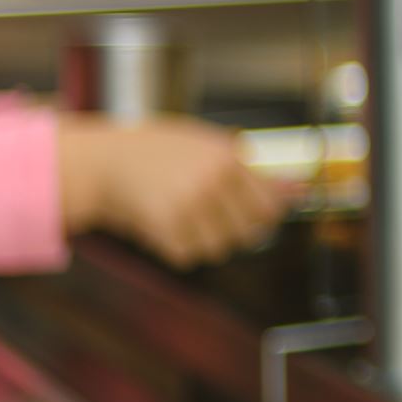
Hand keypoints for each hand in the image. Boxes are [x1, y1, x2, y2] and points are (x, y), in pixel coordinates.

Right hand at [56, 115, 289, 266]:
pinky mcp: (165, 229)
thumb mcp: (206, 145)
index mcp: (227, 158)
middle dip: (234, 231)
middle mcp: (212, 182)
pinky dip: (178, 249)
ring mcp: (189, 207)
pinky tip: (165, 226)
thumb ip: (250, 169)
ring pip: (218, 248)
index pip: (270, 206)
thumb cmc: (157, 151)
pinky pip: (188, 256)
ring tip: (185, 218)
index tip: (254, 218)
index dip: (265, 218)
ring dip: (205, 241)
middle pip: (248, 233)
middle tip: (212, 218)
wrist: (103, 162)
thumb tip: (297, 191)